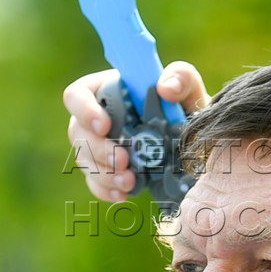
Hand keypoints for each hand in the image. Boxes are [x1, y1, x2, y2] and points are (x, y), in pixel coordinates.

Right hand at [64, 62, 206, 202]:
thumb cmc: (184, 106)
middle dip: (98, 149)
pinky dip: (106, 189)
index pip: (78, 94)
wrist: (193, 141)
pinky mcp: (105, 169)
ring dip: (104, 173)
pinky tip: (123, 193)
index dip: (84, 110)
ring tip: (130, 181)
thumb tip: (165, 88)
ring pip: (84, 159)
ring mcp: (98, 145)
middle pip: (77, 132)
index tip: (105, 126)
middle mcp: (96, 116)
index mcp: (108, 90)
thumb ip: (181, 77)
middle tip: (124, 161)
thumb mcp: (188, 88)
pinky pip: (94, 182)